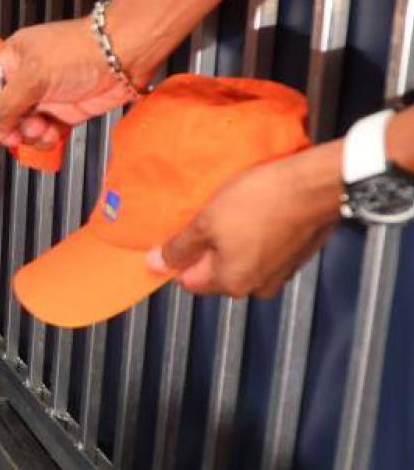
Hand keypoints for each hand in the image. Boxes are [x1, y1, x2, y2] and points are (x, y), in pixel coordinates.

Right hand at [0, 17, 146, 149]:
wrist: (123, 55)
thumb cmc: (80, 50)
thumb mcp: (33, 77)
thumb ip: (6, 107)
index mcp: (10, 60)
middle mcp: (25, 78)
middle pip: (1, 114)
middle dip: (6, 129)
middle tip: (12, 137)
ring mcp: (45, 96)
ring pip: (23, 127)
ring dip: (28, 134)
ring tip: (40, 127)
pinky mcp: (63, 111)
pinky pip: (44, 134)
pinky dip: (45, 138)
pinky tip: (53, 131)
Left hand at [146, 142, 342, 298]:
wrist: (314, 184)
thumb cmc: (263, 201)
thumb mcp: (206, 221)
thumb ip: (179, 248)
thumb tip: (156, 264)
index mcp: (234, 283)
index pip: (189, 281)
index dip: (180, 257)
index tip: (179, 236)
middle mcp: (259, 285)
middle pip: (216, 271)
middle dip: (208, 247)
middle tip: (207, 218)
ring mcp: (281, 271)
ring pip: (241, 258)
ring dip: (232, 238)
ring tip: (233, 211)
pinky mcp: (296, 254)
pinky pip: (264, 248)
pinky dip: (256, 233)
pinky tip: (255, 211)